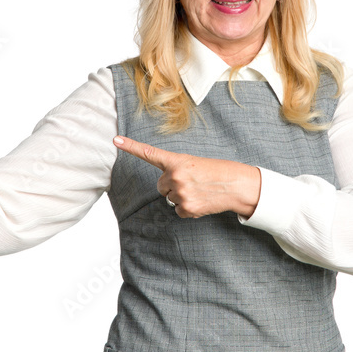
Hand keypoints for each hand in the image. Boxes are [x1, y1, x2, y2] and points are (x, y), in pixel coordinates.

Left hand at [113, 135, 260, 218]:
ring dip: (181, 197)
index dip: (130, 146)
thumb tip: (168, 190)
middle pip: (161, 186)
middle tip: (192, 183)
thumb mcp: (195, 164)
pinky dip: (189, 209)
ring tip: (199, 191)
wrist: (237, 185)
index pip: (149, 153)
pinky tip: (201, 201)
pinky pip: (178, 211)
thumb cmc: (217, 172)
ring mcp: (180, 193)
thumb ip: (177, 171)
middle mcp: (176, 176)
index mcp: (177, 161)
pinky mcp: (187, 208)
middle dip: (172, 186)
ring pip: (170, 199)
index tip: (115, 140)